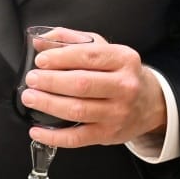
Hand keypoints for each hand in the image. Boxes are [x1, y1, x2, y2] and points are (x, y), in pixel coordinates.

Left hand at [19, 31, 166, 148]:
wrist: (149, 103)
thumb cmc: (120, 73)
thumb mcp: (103, 48)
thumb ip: (71, 40)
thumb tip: (39, 41)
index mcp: (123, 59)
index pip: (88, 56)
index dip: (60, 58)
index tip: (41, 60)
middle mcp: (125, 86)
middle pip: (81, 84)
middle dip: (50, 81)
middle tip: (32, 79)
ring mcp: (118, 113)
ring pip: (77, 110)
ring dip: (48, 104)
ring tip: (30, 97)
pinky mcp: (109, 134)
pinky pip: (77, 138)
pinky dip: (54, 136)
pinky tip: (37, 130)